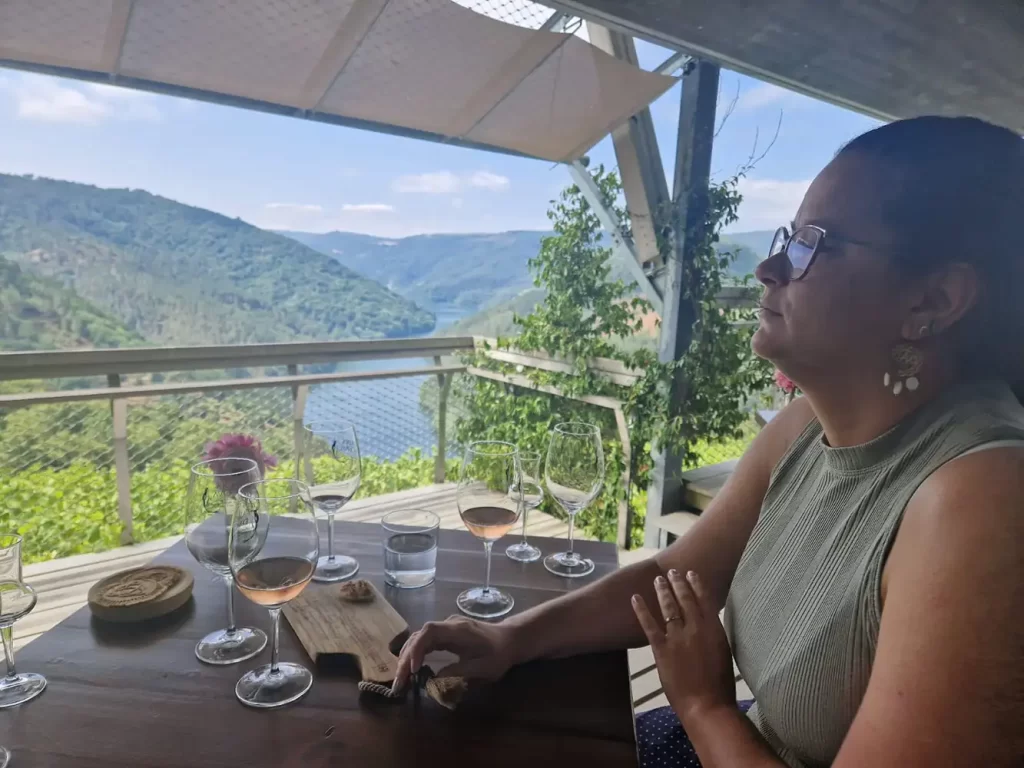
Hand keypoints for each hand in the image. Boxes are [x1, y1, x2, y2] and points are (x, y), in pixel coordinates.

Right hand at [392, 615, 515, 692]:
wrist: (510, 640)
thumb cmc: (499, 654)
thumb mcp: (483, 668)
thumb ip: (459, 673)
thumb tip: (433, 682)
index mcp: (458, 630)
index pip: (430, 632)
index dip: (417, 649)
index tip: (413, 670)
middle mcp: (448, 625)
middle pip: (419, 636)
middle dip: (407, 658)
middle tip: (399, 683)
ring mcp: (446, 628)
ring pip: (419, 638)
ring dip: (408, 657)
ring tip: (401, 679)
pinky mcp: (445, 635)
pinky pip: (425, 642)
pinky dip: (415, 655)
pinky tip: (410, 670)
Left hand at [631, 569, 735, 722]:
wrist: (707, 705)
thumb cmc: (720, 685)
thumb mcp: (723, 653)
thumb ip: (714, 636)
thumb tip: (707, 624)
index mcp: (714, 630)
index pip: (705, 600)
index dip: (697, 585)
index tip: (691, 573)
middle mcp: (695, 628)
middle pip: (685, 599)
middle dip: (678, 583)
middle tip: (672, 571)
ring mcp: (677, 638)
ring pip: (668, 608)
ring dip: (662, 591)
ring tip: (658, 580)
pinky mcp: (662, 649)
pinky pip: (649, 625)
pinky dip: (641, 610)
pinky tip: (635, 598)